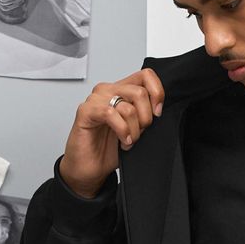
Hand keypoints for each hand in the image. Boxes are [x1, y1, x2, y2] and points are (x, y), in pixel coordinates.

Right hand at [59, 70, 164, 197]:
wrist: (90, 168)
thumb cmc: (110, 148)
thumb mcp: (137, 128)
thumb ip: (145, 112)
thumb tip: (159, 108)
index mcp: (122, 91)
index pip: (145, 75)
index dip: (157, 93)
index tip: (158, 113)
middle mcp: (108, 91)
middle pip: (140, 92)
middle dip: (146, 118)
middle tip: (140, 133)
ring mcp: (95, 100)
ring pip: (128, 107)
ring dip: (134, 130)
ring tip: (128, 141)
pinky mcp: (86, 112)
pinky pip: (111, 114)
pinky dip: (122, 131)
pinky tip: (123, 141)